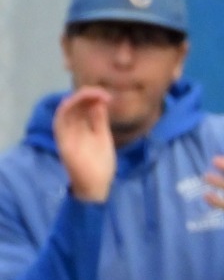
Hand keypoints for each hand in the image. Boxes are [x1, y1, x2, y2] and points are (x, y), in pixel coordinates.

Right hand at [53, 88, 114, 202]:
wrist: (96, 186)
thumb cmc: (100, 165)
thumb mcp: (102, 137)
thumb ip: (99, 121)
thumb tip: (100, 101)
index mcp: (82, 128)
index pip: (83, 107)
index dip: (92, 97)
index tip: (108, 96)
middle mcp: (72, 129)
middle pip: (74, 105)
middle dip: (87, 95)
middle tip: (103, 93)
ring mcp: (66, 134)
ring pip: (66, 109)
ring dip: (78, 98)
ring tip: (95, 94)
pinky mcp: (62, 140)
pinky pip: (59, 120)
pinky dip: (68, 108)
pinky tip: (80, 101)